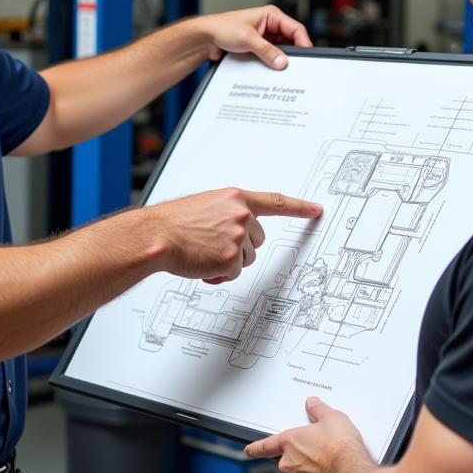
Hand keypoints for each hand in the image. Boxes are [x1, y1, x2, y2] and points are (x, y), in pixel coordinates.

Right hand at [149, 187, 320, 283]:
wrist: (156, 236)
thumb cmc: (173, 222)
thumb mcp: (205, 205)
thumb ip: (227, 212)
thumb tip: (239, 227)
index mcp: (235, 198)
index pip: (276, 201)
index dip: (299, 207)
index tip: (316, 209)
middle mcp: (241, 215)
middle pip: (258, 239)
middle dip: (240, 246)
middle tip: (213, 245)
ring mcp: (238, 237)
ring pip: (247, 258)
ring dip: (229, 261)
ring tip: (204, 253)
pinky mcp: (232, 259)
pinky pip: (233, 273)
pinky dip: (219, 274)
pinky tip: (202, 264)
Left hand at [200, 5, 311, 69]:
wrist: (205, 38)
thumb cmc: (222, 28)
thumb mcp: (247, 39)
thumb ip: (266, 51)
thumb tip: (282, 61)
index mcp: (271, 15)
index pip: (295, 28)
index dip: (303, 42)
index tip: (307, 55)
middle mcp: (269, 25)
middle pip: (290, 41)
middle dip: (292, 53)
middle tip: (296, 66)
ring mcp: (264, 38)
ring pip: (280, 50)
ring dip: (280, 59)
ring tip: (281, 68)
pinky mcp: (257, 48)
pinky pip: (270, 56)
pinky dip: (272, 63)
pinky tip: (271, 69)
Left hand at [244, 396, 372, 472]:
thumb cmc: (341, 449)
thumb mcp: (333, 419)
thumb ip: (319, 410)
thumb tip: (313, 404)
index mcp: (290, 442)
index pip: (266, 445)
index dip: (256, 447)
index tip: (249, 450)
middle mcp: (288, 463)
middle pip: (290, 461)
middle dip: (302, 460)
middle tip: (322, 457)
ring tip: (329, 471)